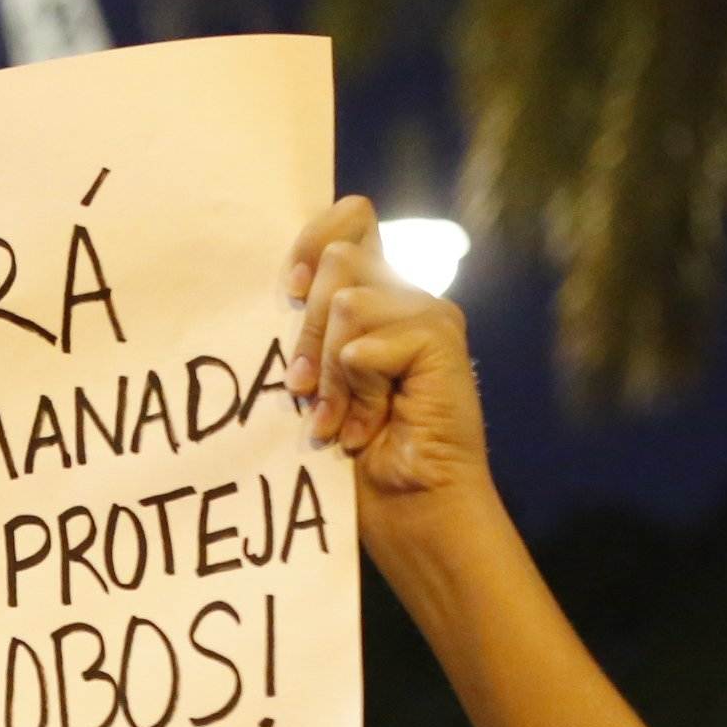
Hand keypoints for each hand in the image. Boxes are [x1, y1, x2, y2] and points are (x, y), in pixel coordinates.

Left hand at [287, 196, 491, 539]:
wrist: (404, 506)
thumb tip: (286, 286)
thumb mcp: (313, 378)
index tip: (288, 292)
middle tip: (307, 394)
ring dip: (331, 376)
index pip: (349, 219)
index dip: (311, 242)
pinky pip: (367, 343)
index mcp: (373, 293)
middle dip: (308, 334)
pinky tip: (366, 426)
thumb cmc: (352, 451)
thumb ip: (307, 326)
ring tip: (339, 421)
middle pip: (336, 261)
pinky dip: (357, 390)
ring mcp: (427, 313)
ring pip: (348, 304)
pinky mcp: (440, 337)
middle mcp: (403, 294)